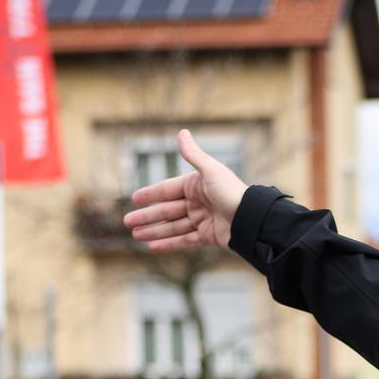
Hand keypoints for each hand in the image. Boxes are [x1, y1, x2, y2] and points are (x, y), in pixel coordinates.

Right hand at [124, 129, 248, 251]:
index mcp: (196, 186)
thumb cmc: (232, 192)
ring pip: (173, 227)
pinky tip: (153, 246)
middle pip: (167, 211)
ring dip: (154, 231)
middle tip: (127, 222)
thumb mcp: (210, 171)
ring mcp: (202, 220)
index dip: (150, 195)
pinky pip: (184, 240)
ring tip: (135, 236)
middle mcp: (198, 203)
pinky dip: (169, 243)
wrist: (251, 218)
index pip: (167, 190)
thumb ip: (193, 155)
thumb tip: (182, 132)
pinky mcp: (208, 237)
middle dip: (147, 217)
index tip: (134, 199)